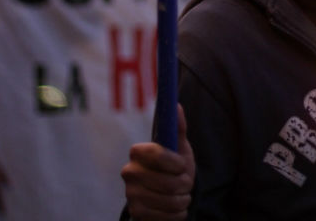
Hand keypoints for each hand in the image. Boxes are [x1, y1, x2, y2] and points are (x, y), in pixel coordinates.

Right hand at [122, 105, 194, 219]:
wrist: (167, 195)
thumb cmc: (174, 167)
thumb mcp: (179, 147)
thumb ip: (177, 127)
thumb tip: (177, 105)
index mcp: (138, 152)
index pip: (157, 155)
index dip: (175, 162)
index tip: (183, 165)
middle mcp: (129, 172)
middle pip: (167, 182)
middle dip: (184, 184)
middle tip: (186, 183)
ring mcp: (131, 195)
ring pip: (169, 201)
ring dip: (182, 200)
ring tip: (182, 195)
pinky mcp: (136, 214)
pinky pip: (165, 217)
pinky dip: (177, 214)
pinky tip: (175, 208)